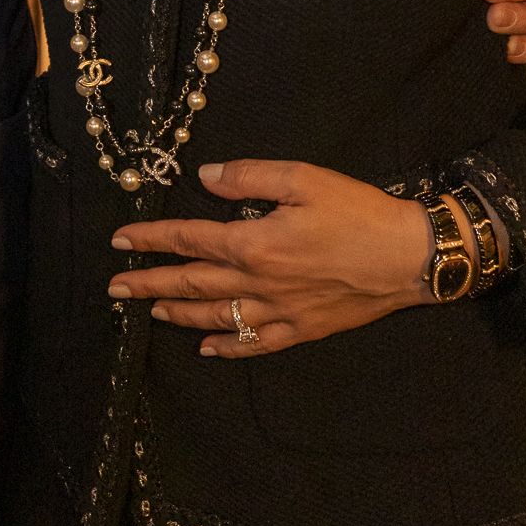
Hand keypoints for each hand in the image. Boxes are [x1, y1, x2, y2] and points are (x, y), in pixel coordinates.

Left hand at [108, 159, 433, 356]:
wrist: (410, 257)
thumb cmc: (359, 213)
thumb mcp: (304, 179)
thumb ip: (251, 176)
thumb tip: (207, 176)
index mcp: (255, 243)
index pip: (190, 240)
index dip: (152, 239)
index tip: (120, 241)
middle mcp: (259, 283)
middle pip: (193, 283)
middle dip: (149, 282)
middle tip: (115, 288)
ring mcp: (280, 311)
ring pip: (217, 316)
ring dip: (179, 313)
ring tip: (151, 310)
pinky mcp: (302, 329)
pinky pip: (256, 343)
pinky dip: (228, 347)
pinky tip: (208, 349)